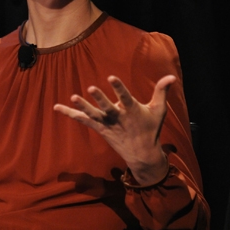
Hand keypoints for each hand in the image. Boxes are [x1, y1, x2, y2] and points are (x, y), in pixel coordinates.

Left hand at [53, 75, 174, 184]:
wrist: (142, 154)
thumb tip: (172, 76)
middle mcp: (118, 117)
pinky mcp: (99, 128)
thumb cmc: (150, 128)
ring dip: (83, 106)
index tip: (111, 77)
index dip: (118, 87)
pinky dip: (70, 114)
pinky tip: (57, 107)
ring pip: (94, 114)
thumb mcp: (158, 110)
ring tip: (73, 97)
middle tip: (91, 88)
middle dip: (100, 98)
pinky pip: (83, 120)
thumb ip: (162, 91)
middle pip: (108, 107)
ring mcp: (107, 124)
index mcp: (132, 111)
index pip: (125, 97)